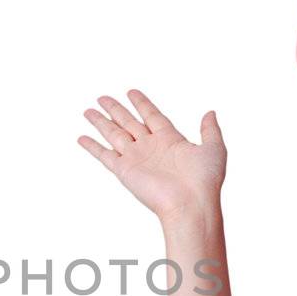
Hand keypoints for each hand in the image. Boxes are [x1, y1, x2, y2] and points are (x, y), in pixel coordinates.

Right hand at [79, 90, 226, 222]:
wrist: (191, 203)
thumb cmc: (204, 180)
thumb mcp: (214, 148)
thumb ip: (210, 130)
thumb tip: (210, 113)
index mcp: (170, 139)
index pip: (151, 115)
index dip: (141, 103)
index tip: (131, 92)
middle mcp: (150, 147)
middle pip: (128, 122)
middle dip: (116, 109)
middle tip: (102, 97)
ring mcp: (136, 158)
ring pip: (114, 134)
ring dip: (100, 122)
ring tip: (88, 111)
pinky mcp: (125, 171)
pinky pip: (104, 155)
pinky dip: (92, 147)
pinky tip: (81, 138)